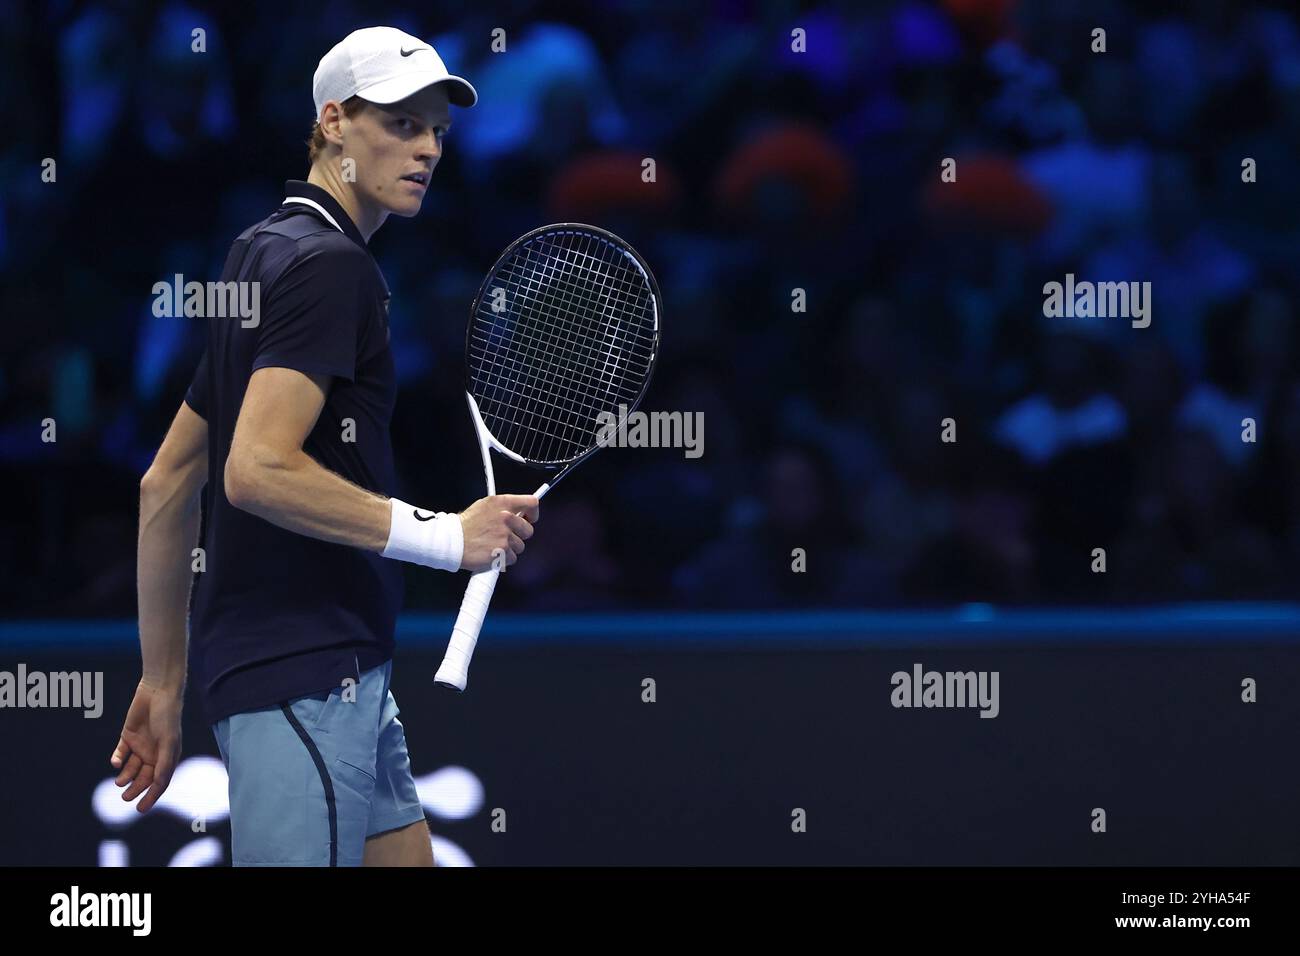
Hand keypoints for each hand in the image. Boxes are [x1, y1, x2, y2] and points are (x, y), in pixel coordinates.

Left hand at [110, 679, 182, 812]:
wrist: (157, 691)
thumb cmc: (168, 717)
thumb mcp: (168, 743)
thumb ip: (164, 764)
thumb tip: (158, 786)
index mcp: (167, 757)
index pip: (159, 782)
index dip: (151, 797)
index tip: (141, 809)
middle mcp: (154, 753)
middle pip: (143, 777)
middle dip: (135, 789)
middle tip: (124, 798)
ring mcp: (141, 745)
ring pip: (130, 768)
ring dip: (125, 777)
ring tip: (119, 782)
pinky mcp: (128, 736)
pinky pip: (121, 753)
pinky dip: (117, 759)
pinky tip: (116, 762)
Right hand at [459, 494, 538, 571]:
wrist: (452, 541)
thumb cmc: (466, 525)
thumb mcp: (484, 506)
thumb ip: (503, 508)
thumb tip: (519, 512)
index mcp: (502, 503)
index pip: (531, 503)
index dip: (533, 513)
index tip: (529, 519)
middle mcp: (506, 518)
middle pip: (529, 530)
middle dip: (520, 535)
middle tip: (506, 536)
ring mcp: (505, 536)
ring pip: (520, 546)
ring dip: (509, 548)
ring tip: (493, 545)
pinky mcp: (502, 552)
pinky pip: (512, 558)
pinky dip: (503, 559)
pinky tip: (492, 553)